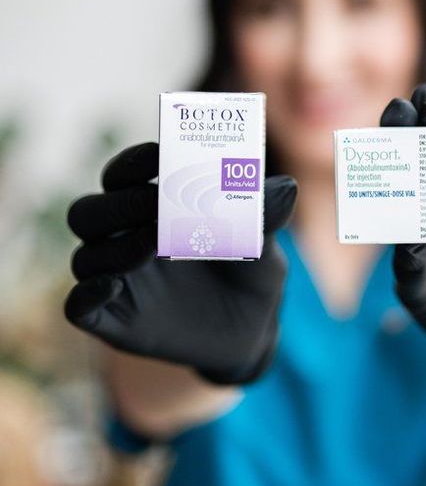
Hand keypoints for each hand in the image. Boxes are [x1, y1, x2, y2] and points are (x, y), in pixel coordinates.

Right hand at [64, 142, 297, 385]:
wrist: (251, 329)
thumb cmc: (249, 270)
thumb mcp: (261, 241)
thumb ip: (264, 214)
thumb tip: (286, 186)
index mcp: (152, 205)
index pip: (121, 174)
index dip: (133, 162)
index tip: (159, 155)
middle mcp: (123, 237)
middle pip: (90, 212)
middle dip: (120, 204)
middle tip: (158, 204)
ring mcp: (115, 279)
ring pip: (84, 256)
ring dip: (113, 247)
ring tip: (152, 246)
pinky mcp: (112, 318)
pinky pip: (77, 306)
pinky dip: (87, 295)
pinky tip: (114, 287)